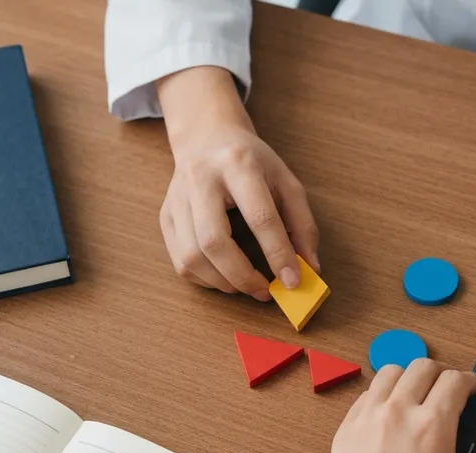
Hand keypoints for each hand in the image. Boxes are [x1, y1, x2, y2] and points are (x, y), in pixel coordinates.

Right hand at [155, 66, 318, 299]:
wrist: (206, 138)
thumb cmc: (252, 163)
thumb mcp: (286, 181)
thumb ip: (302, 224)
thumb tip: (309, 268)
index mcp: (238, 164)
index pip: (260, 217)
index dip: (278, 254)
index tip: (293, 282)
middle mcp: (200, 179)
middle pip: (214, 241)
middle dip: (243, 277)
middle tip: (265, 292)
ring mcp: (177, 199)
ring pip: (192, 257)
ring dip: (223, 282)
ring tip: (247, 285)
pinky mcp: (165, 216)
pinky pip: (180, 262)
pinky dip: (206, 279)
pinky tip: (225, 276)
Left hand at [280, 360, 475, 452]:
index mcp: (433, 424)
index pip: (456, 379)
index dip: (471, 381)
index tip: (474, 391)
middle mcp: (397, 412)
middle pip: (422, 366)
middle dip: (442, 374)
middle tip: (450, 393)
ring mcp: (366, 419)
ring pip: (389, 372)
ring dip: (409, 378)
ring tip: (419, 399)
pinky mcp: (345, 431)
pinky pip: (366, 395)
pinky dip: (383, 396)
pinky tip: (391, 417)